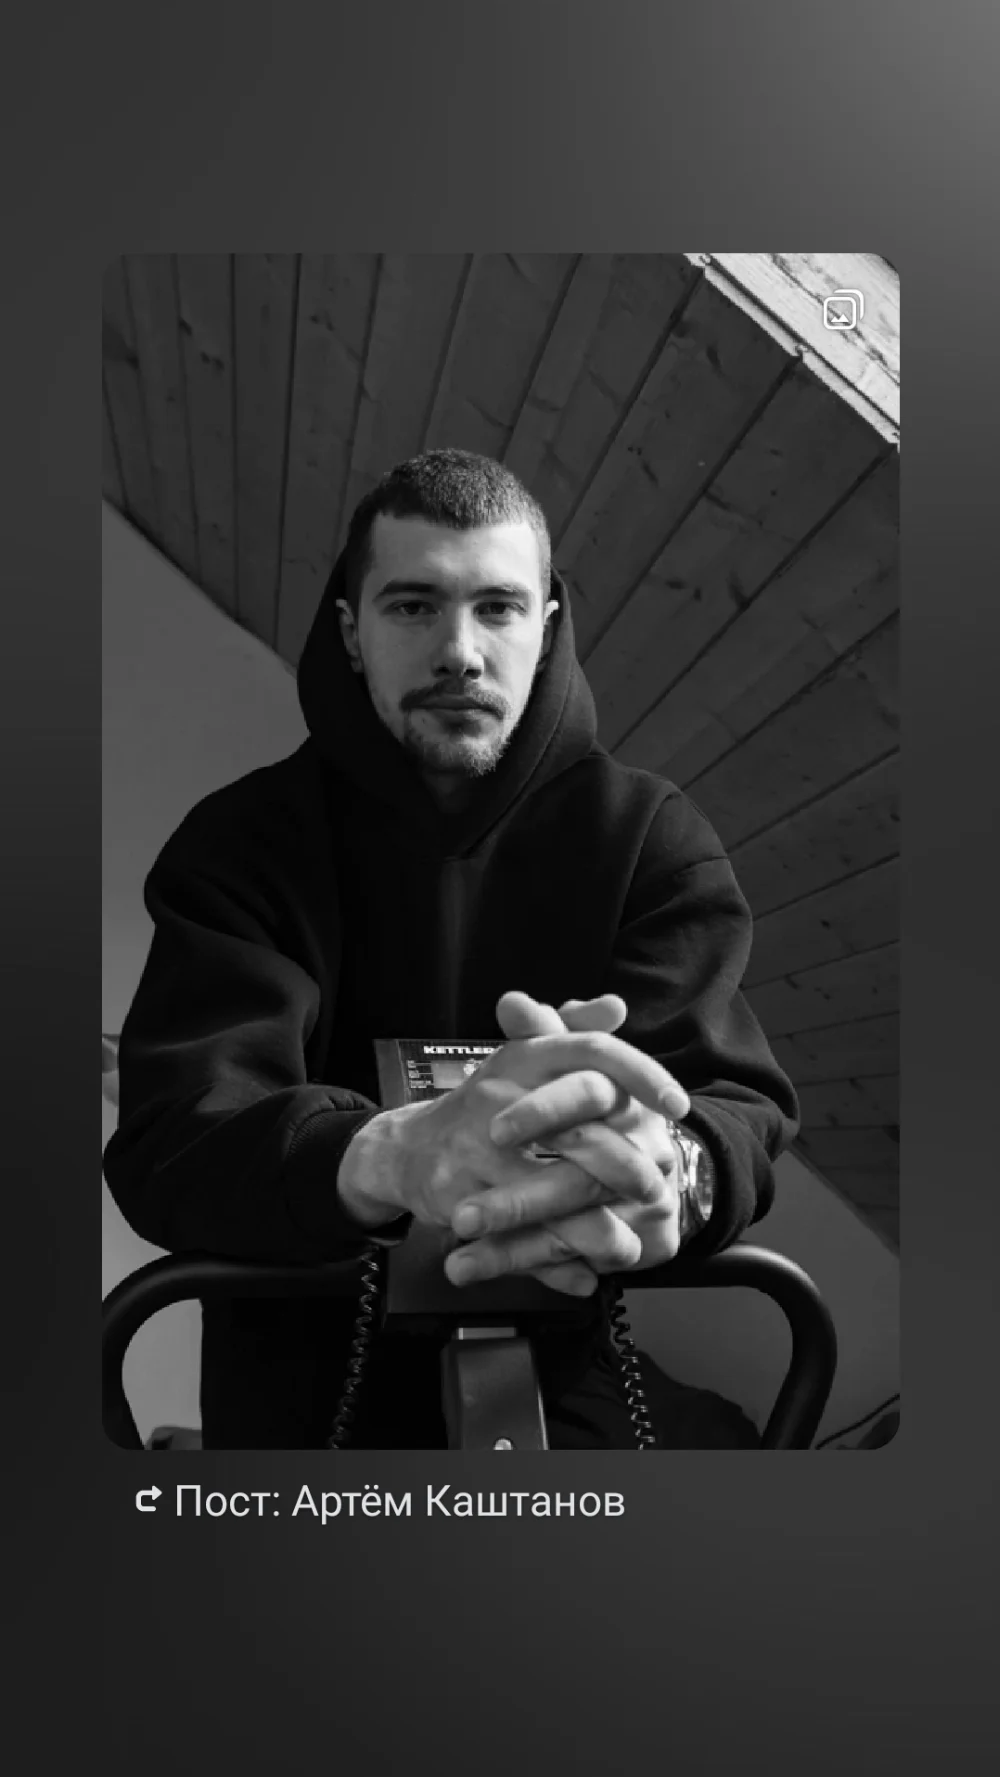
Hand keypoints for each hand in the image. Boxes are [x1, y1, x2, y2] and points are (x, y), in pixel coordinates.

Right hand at [336, 1008, 688, 1277]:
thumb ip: (573, 1032)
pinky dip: (555, 1265)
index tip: (680, 1104)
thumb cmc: (483, 1104)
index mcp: (523, 1058)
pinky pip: (518, 1241)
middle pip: (580, 1133)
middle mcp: (499, 1097)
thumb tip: (617, 1005)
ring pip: (551, 1197)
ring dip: (597, 1229)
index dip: (641, 1075)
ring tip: (631, 1246)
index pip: (591, 1053)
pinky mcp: (458, 1200)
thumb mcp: (524, 1060)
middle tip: (659, 1190)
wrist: (407, 1149)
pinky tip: (585, 1277)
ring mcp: (476, 1152)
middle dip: (627, 1168)